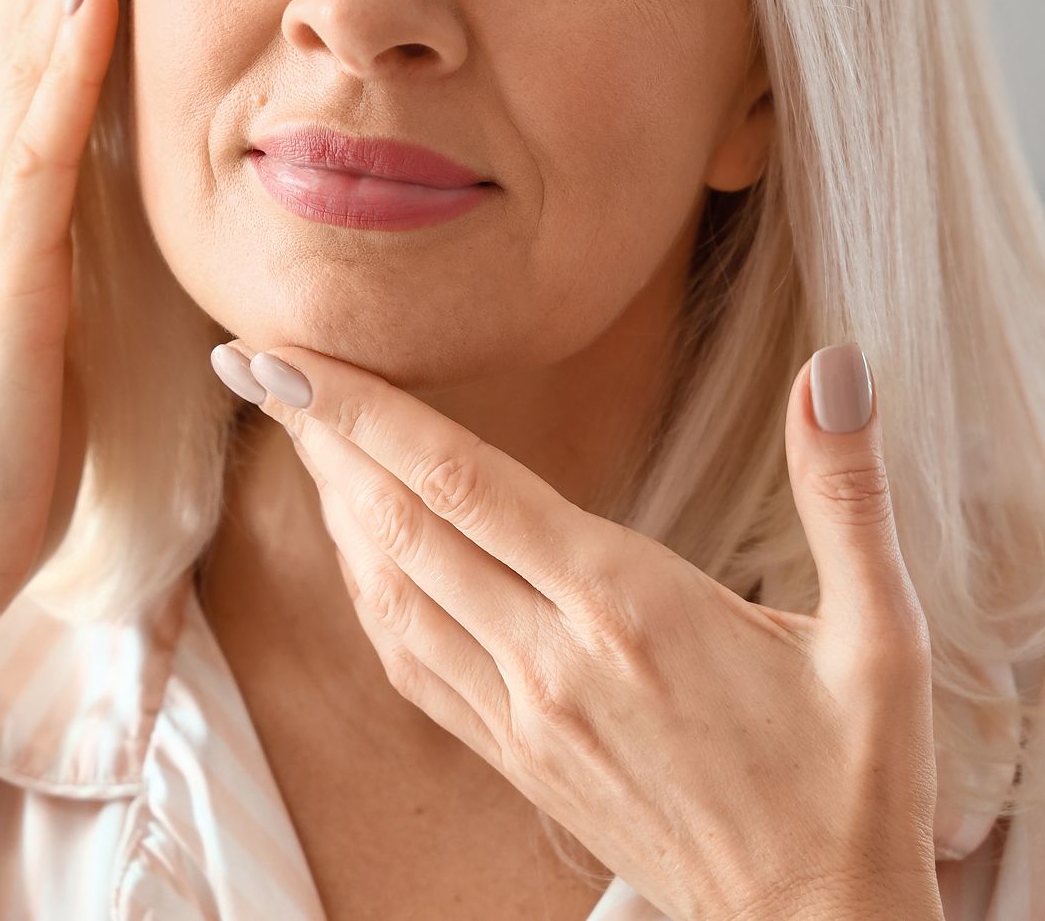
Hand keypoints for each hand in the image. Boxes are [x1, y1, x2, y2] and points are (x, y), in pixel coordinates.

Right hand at [0, 0, 148, 661]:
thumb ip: (92, 235)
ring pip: (37, 53)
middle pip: (41, 17)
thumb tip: (137, 179)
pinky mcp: (11, 272)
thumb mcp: (68, 310)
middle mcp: (0, 179)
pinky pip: (43, 147)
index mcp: (24, 188)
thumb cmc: (17, 435)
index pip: (59, 41)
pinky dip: (67, 65)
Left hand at [212, 339, 941, 920]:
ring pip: (390, 591)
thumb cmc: (850, 783)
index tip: (290, 355)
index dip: (364, 411)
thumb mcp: (880, 636)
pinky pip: (410, 659)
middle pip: (401, 525)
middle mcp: (548, 659)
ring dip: (334, 504)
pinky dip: (367, 588)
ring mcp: (519, 715)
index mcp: (624, 609)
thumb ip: (845, 492)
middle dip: (322, 436)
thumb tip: (838, 366)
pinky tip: (358, 550)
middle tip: (258, 362)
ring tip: (298, 432)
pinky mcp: (514, 757)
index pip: (461, 482)